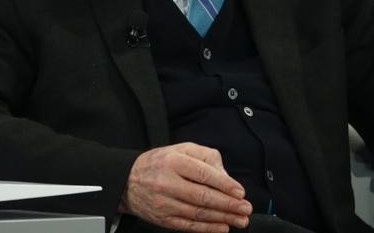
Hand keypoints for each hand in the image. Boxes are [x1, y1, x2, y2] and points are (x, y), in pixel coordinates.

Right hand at [119, 142, 251, 231]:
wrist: (128, 180)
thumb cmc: (160, 163)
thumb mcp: (181, 149)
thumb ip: (206, 158)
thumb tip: (226, 178)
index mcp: (173, 161)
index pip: (203, 174)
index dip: (224, 185)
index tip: (240, 192)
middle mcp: (167, 182)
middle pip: (203, 196)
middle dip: (228, 205)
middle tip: (245, 208)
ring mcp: (164, 202)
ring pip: (198, 213)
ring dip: (222, 218)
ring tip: (239, 220)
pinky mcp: (162, 218)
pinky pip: (188, 225)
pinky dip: (207, 228)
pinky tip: (222, 227)